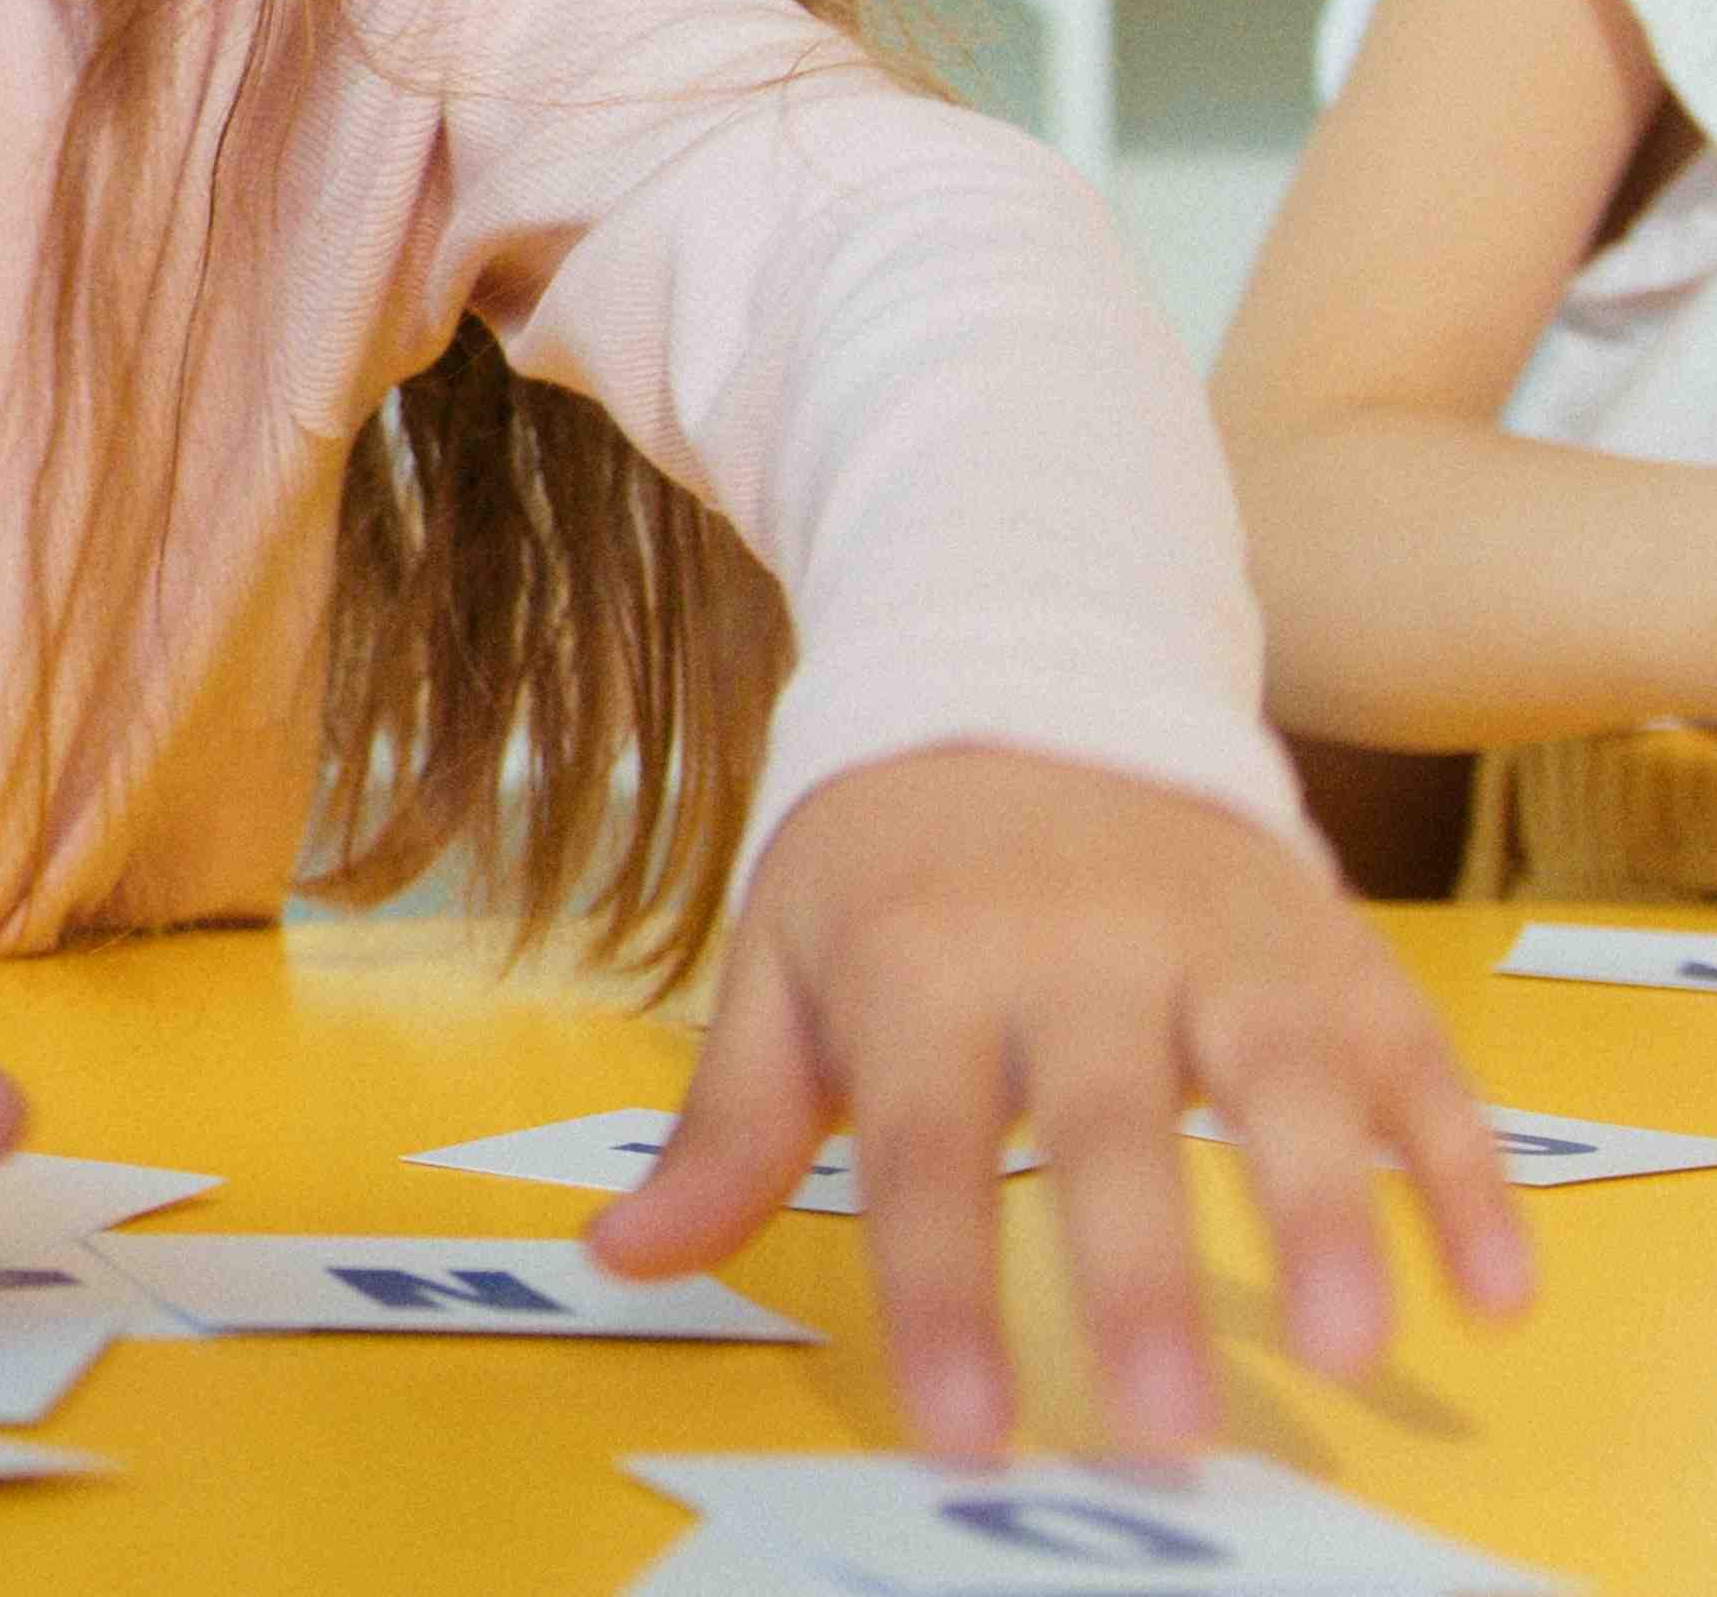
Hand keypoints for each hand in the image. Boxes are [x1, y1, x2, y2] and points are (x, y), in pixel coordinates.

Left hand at [594, 746, 1534, 1458]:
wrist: (1024, 670)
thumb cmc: (888, 863)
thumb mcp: (782, 963)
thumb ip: (729, 1127)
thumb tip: (617, 1259)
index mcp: (922, 958)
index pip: (925, 1146)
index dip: (944, 1291)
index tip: (967, 1434)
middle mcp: (1076, 943)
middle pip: (1108, 1122)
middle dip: (1138, 1274)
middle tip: (1166, 1426)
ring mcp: (1218, 938)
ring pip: (1279, 1076)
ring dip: (1323, 1213)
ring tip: (1342, 1351)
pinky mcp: (1326, 943)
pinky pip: (1409, 1053)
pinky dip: (1460, 1168)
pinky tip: (1487, 1289)